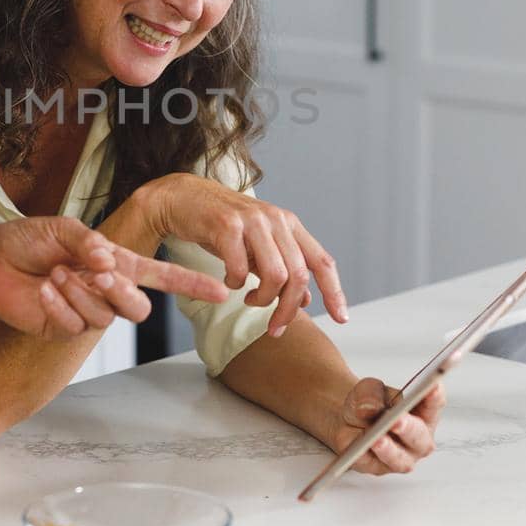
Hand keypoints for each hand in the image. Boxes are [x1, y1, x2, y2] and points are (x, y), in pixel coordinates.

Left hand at [0, 217, 228, 338]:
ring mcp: (85, 312)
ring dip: (84, 293)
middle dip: (125, 292)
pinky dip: (62, 304)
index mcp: (116, 263)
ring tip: (58, 272)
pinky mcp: (62, 327)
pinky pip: (76, 325)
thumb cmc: (28, 240)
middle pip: (138, 309)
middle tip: (101, 274)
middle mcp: (106, 290)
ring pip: (106, 317)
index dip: (191, 283)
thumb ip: (90, 244)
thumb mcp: (63, 230)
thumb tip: (110, 259)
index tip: (222, 289)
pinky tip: (46, 288)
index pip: (161, 276)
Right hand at [136, 173, 346, 335]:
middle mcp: (276, 219)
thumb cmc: (221, 226)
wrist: (184, 198)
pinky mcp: (227, 225)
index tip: (340, 317)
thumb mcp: (258, 247)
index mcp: (289, 225)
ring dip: (263, 299)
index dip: (334, 291)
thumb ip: (282, 269)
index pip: (322, 261)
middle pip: (298, 275)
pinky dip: (235, 284)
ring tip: (249, 299)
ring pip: (276, 274)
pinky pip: (240, 268)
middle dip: (288, 309)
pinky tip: (228, 282)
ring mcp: (253, 220)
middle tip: (275, 326)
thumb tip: (306, 300)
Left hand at [330, 376, 444, 474]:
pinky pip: (370, 464)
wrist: (347, 417)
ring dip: (388, 449)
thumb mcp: (368, 389)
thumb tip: (369, 408)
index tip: (433, 386)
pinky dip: (363, 456)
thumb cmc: (369, 402)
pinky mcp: (376, 468)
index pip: (434, 405)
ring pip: (399, 459)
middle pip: (419, 437)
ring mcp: (400, 458)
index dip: (435, 396)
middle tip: (399, 420)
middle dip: (409, 428)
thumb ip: (371, 395)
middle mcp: (418, 440)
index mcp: (424, 414)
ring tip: (377, 439)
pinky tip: (357, 449)